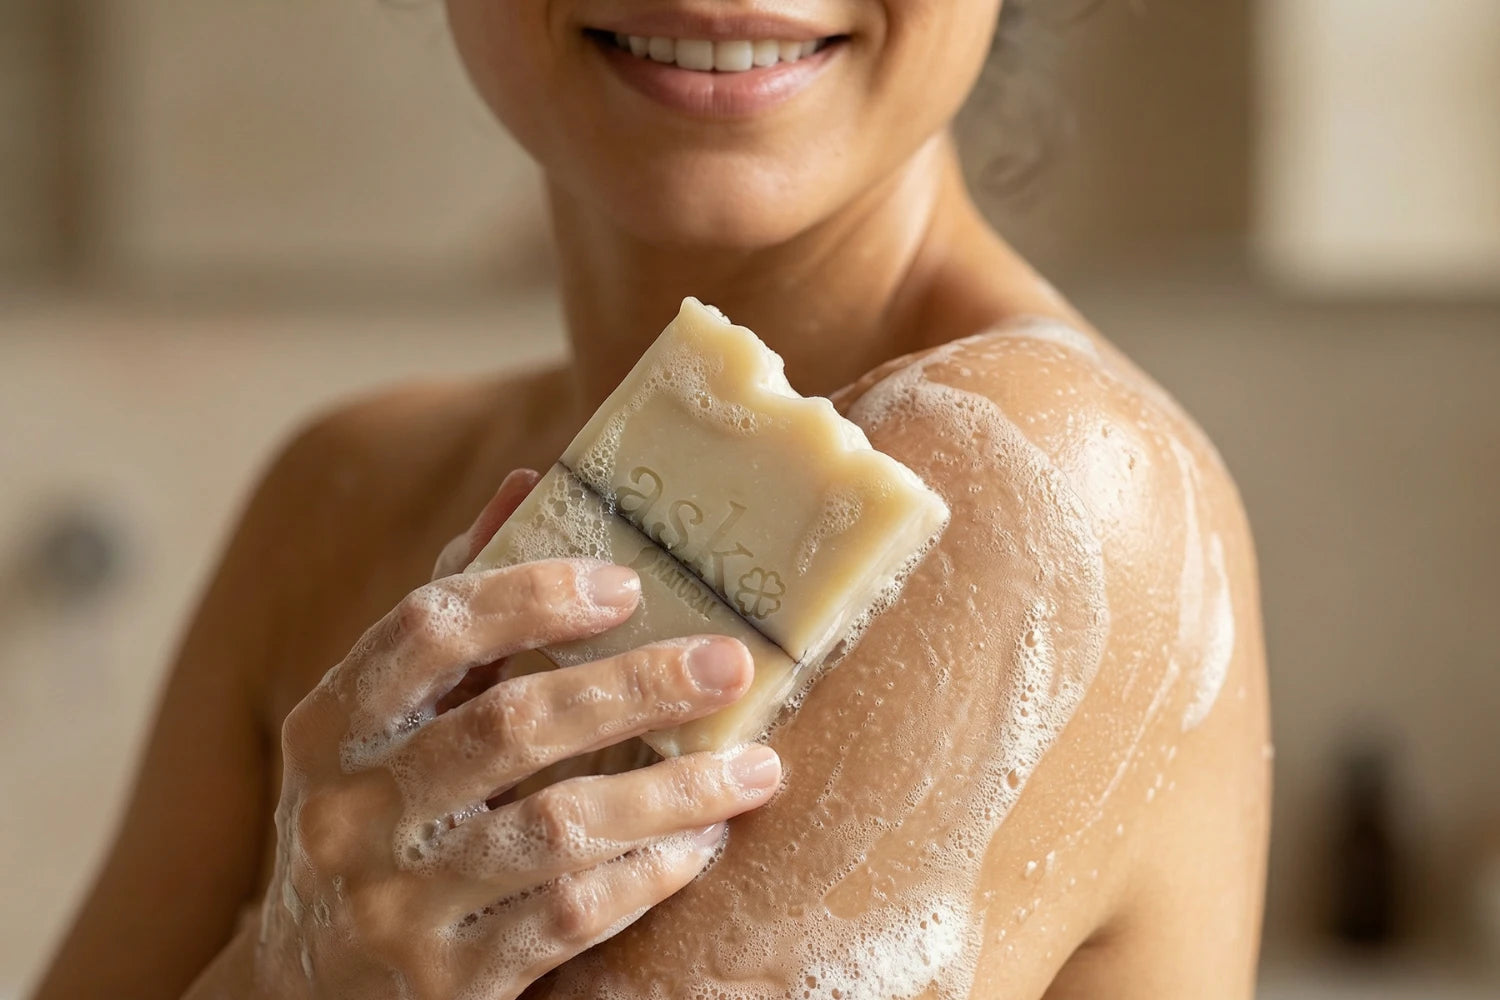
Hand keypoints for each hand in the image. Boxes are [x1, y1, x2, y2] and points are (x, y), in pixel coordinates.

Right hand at [247, 471, 780, 998]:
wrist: (307, 994)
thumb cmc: (375, 823)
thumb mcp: (384, 725)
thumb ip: (456, 615)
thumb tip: (522, 484)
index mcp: (332, 726)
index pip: (429, 629)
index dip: (531, 594)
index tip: (627, 583)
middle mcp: (349, 813)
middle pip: (511, 723)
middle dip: (635, 686)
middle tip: (728, 663)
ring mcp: (394, 905)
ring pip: (557, 826)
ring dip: (672, 790)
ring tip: (755, 767)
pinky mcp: (446, 985)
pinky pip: (569, 915)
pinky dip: (647, 874)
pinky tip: (702, 845)